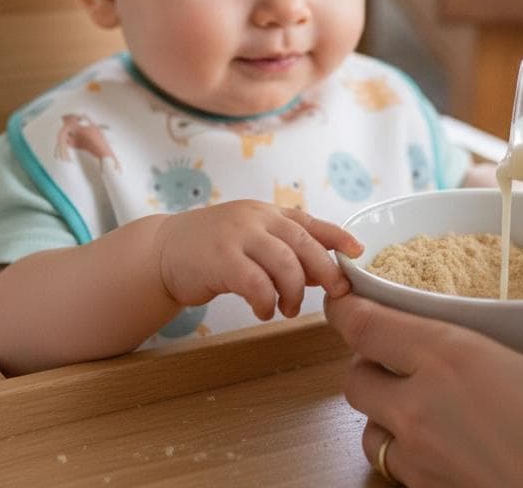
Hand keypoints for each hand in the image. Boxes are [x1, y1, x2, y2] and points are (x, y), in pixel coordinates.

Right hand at [156, 201, 362, 319]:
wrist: (163, 250)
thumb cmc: (212, 249)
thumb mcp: (251, 239)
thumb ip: (283, 250)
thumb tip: (323, 273)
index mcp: (267, 213)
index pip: (310, 221)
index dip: (338, 235)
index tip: (359, 251)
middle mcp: (256, 218)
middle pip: (303, 242)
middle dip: (325, 270)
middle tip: (334, 293)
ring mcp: (238, 236)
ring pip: (284, 263)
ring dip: (294, 292)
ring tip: (289, 309)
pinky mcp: (220, 258)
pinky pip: (256, 283)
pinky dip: (266, 301)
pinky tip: (263, 310)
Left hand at [325, 293, 522, 487]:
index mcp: (450, 358)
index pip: (364, 326)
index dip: (346, 308)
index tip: (345, 294)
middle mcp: (421, 406)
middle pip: (354, 376)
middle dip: (366, 361)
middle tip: (397, 350)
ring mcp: (421, 459)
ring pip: (366, 427)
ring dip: (378, 411)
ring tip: (414, 399)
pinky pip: (394, 468)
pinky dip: (402, 452)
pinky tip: (440, 444)